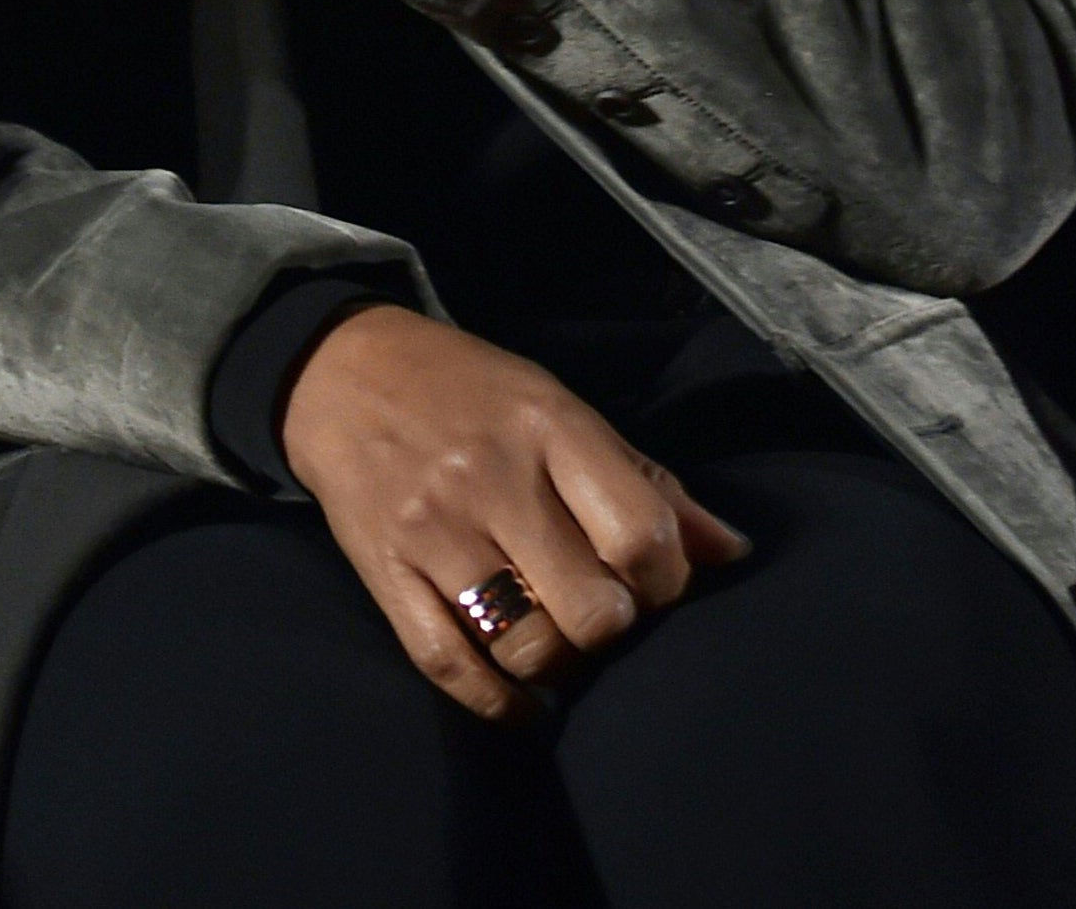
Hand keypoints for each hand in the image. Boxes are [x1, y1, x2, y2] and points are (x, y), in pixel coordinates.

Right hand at [276, 307, 748, 719]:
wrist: (342, 372)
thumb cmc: (471, 393)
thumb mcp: (561, 409)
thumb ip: (645, 482)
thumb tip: (733, 554)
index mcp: (549, 428)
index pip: (641, 532)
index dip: (669, 581)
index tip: (656, 584)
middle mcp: (492, 480)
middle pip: (591, 608)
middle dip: (615, 628)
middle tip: (605, 615)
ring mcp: (435, 532)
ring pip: (527, 647)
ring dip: (562, 667)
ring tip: (564, 647)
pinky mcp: (386, 575)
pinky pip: (452, 667)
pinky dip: (500, 703)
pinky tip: (524, 701)